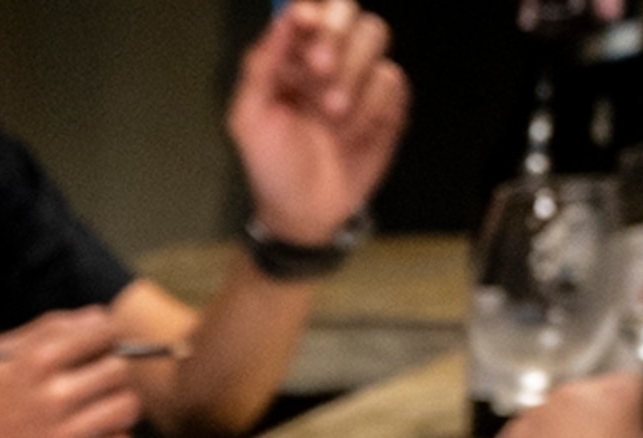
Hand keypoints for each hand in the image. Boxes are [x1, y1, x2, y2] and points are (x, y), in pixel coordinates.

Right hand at [0, 307, 141, 437]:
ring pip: (126, 409)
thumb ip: (48, 330)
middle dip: (112, 371)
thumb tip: (96, 318)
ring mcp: (58, 436)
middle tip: (98, 381)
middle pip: (118, 370)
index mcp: (34, 362)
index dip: (106, 337)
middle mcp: (50, 397)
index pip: (102, 333)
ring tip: (100, 410)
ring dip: (119, 407)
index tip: (99, 348)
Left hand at [229, 0, 409, 246]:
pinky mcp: (387, 102)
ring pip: (375, 37)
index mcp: (291, 56)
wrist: (305, 212)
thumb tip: (284, 18)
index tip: (306, 23)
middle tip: (319, 69)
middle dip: (335, 36)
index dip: (314, 11)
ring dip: (353, 75)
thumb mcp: (250, 117)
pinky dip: (371, 107)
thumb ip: (262, 64)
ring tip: (332, 116)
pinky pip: (392, 79)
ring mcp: (360, 77)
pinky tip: (352, 134)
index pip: (310, 11)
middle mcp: (329, 58)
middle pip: (349, 13)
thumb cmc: (273, 166)